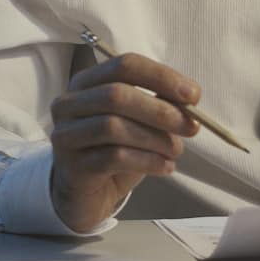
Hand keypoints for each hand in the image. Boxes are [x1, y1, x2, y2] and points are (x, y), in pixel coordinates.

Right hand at [49, 51, 200, 231]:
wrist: (88, 194)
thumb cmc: (116, 150)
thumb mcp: (138, 122)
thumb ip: (158, 104)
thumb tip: (189, 97)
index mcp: (87, 82)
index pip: (124, 65)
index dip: (161, 77)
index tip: (194, 95)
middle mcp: (69, 104)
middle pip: (116, 95)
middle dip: (160, 110)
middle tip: (191, 127)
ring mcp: (66, 135)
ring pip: (113, 126)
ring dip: (154, 138)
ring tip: (176, 151)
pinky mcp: (72, 166)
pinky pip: (112, 157)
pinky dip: (147, 161)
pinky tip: (165, 167)